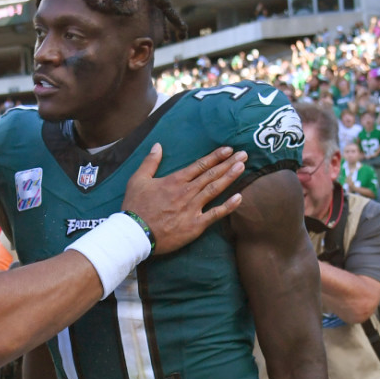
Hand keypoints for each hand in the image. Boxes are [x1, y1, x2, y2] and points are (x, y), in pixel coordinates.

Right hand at [122, 144, 246, 254]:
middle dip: (228, 163)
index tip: (228, 149)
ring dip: (230, 177)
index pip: (199, 165)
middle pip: (211, 175)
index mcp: (175, 180)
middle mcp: (187, 192)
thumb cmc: (135, 207)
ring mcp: (192, 208)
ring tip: (242, 167)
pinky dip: (228, 206)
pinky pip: (215, 214)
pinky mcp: (195, 225)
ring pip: (215, 189)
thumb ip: (150, 162)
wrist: (136, 233)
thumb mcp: (138, 180)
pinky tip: (240, 197)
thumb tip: (157, 145)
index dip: (215, 156)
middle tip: (244, 154)